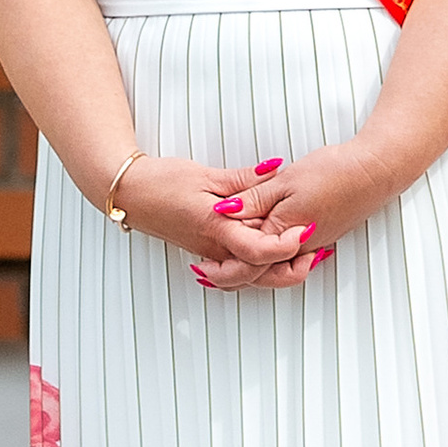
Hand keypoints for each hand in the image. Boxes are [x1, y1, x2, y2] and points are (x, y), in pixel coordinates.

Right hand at [113, 156, 307, 280]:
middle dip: (292, 268)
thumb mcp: (207, 176)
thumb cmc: (161, 183)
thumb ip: (244, 179)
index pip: (258, 250)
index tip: (306, 229)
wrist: (129, 194)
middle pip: (260, 274)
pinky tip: (277, 252)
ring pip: (251, 275)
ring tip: (304, 253)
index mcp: (215, 229)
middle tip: (317, 251)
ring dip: (280, 269)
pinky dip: (261, 264)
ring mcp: (211, 253)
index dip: (286, 244)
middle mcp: (215, 249)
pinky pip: (239, 267)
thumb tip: (276, 171)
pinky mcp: (208, 251)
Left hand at [191, 140, 389, 289]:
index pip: (246, 264)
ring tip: (226, 262)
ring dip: (250, 266)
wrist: (375, 171)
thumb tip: (223, 212)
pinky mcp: (320, 235)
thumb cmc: (334, 173)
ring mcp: (312, 244)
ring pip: (274, 266)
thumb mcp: (285, 181)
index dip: (220, 270)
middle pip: (259, 273)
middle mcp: (298, 248)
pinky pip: (289, 255)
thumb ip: (253, 199)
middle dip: (231, 276)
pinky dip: (270, 255)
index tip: (200, 268)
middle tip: (206, 274)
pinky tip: (263, 241)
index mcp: (284, 236)